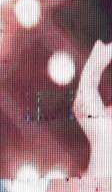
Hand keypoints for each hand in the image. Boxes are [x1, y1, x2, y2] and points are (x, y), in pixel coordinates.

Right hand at [74, 40, 111, 177]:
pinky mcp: (84, 101)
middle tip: (103, 43)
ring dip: (98, 59)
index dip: (97, 65)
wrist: (109, 148)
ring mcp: (81, 101)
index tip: (102, 50)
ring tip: (108, 46)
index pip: (91, 80)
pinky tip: (105, 56)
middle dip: (97, 57)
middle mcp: (81, 101)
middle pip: (88, 74)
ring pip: (88, 73)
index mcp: (88, 104)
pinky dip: (96, 66)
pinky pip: (89, 79)